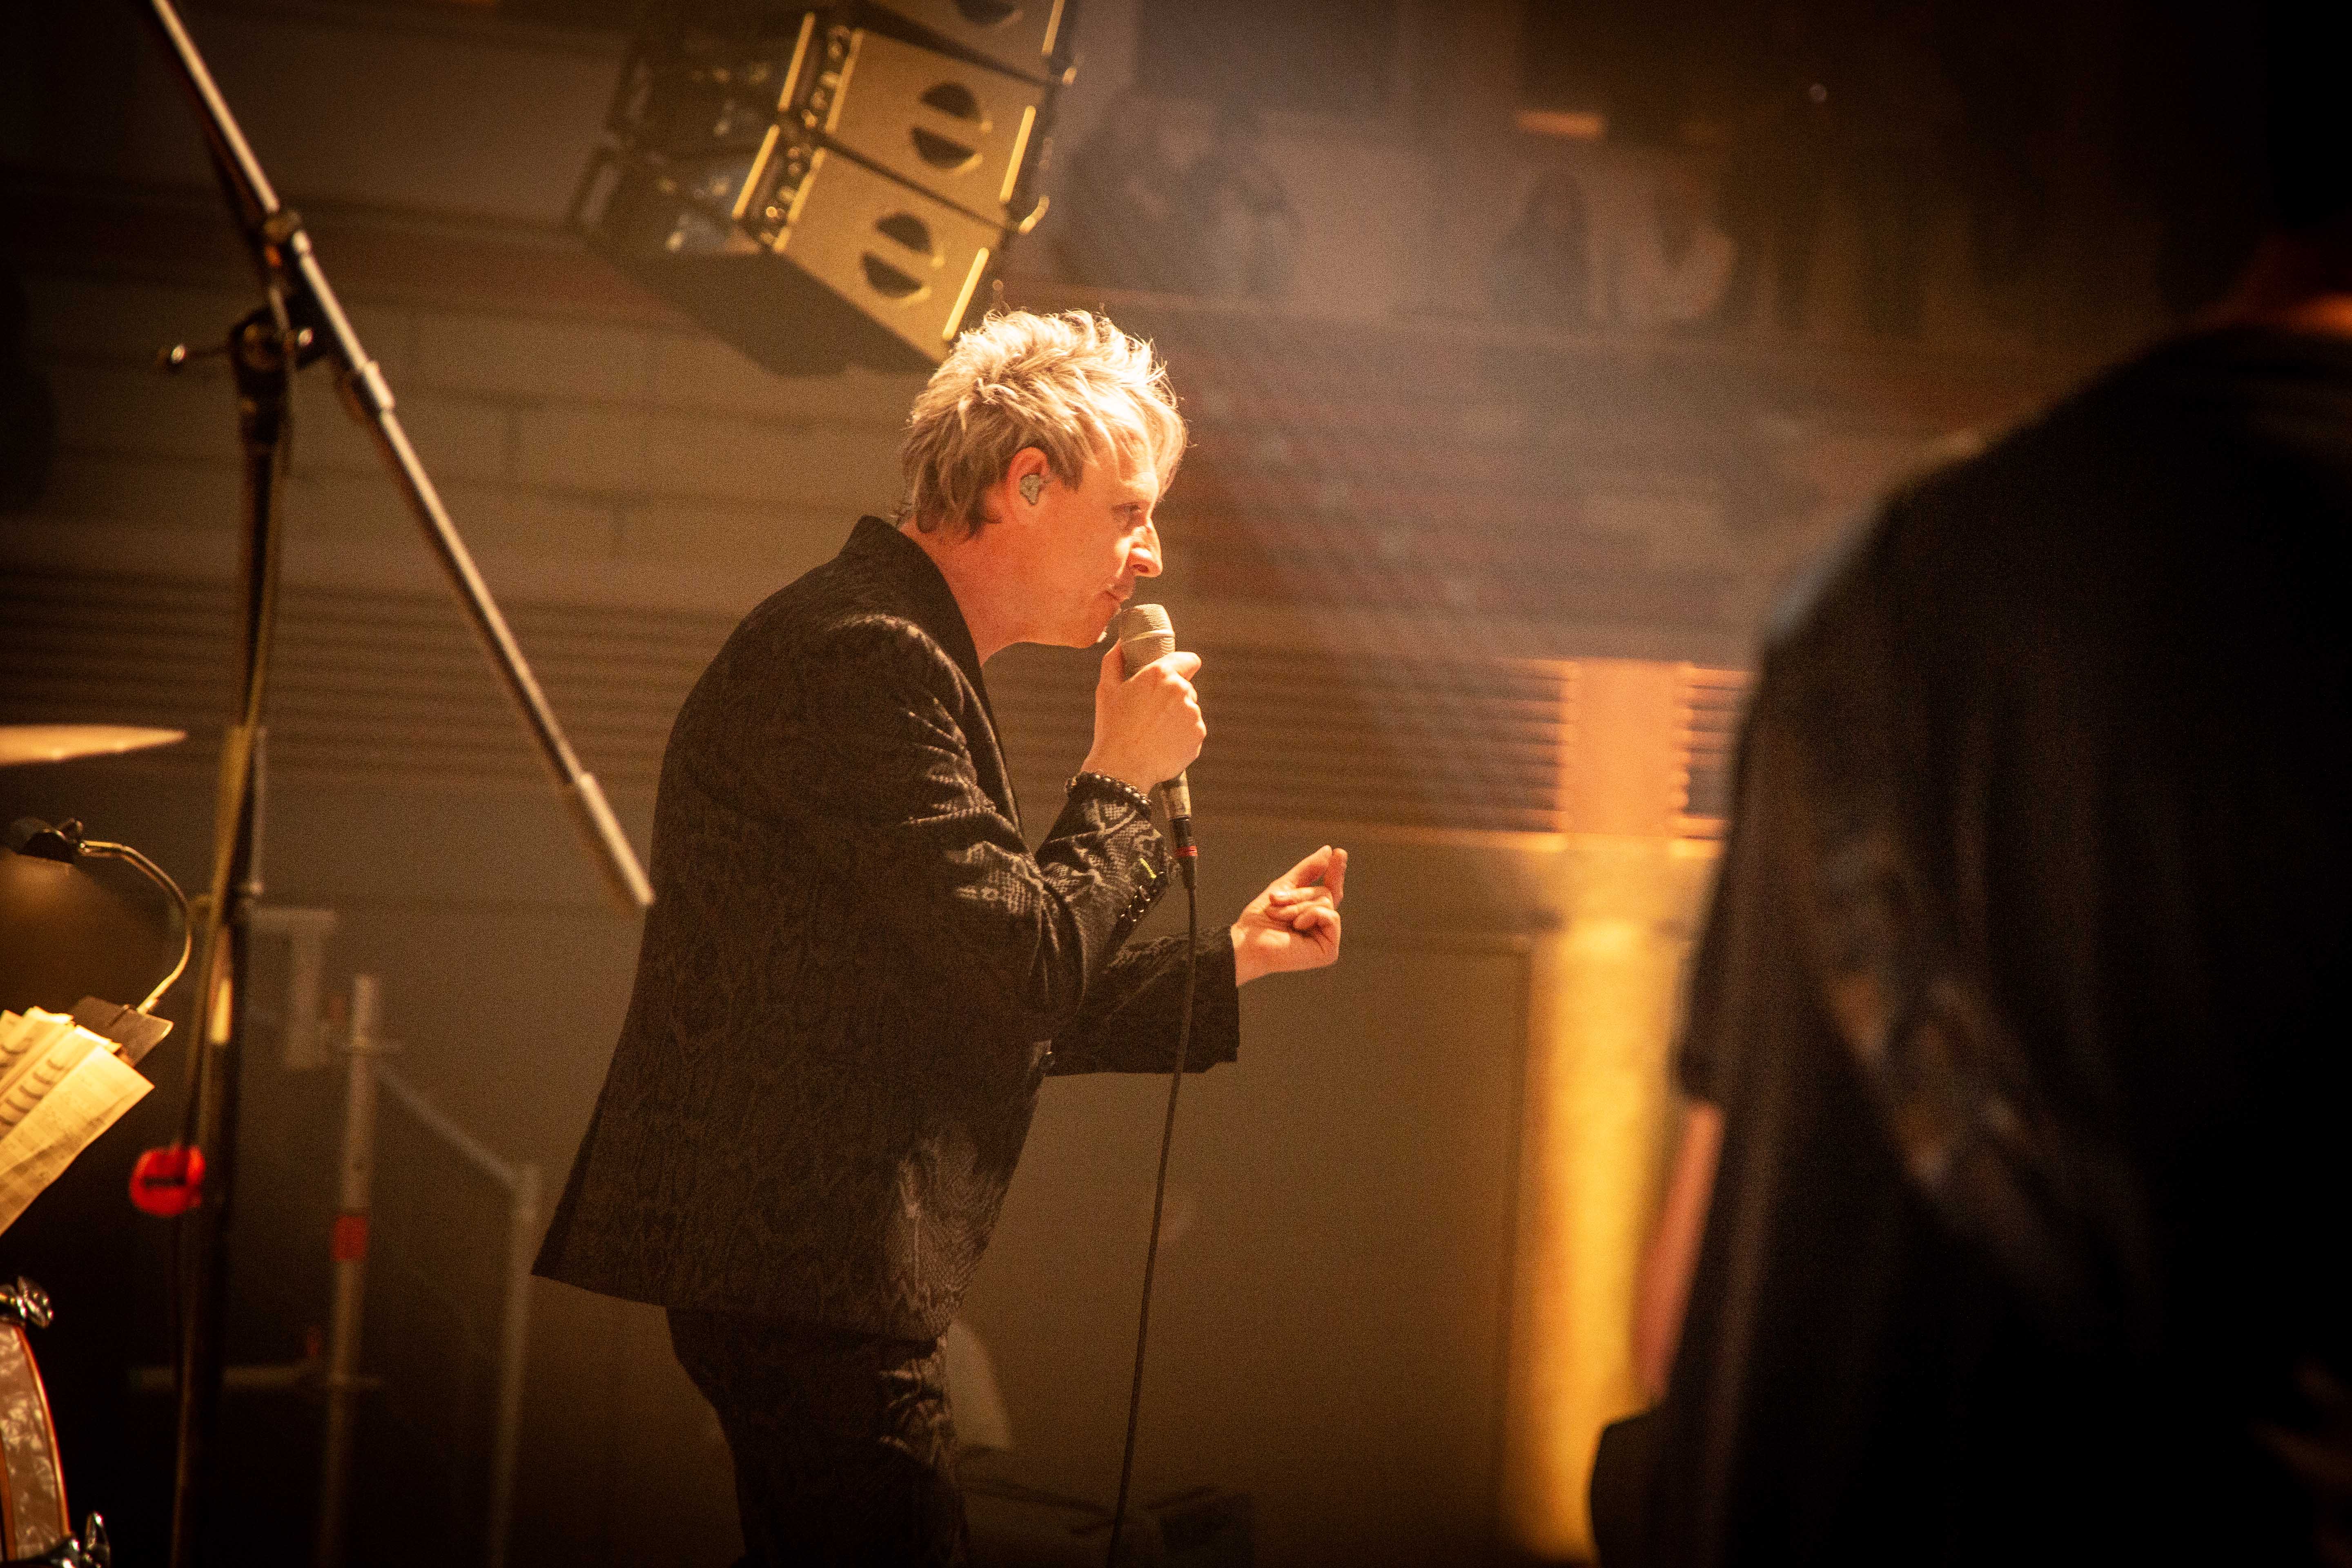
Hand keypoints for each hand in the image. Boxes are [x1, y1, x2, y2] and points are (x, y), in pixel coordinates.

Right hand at [1080, 639, 1203, 794]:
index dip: (1181, 665)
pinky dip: (1181, 735)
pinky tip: (1162, 743)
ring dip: (1176, 716)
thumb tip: (1122, 642)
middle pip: (1186, 687)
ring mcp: (1193, 714)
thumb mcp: (1106, 688)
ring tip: (1153, 731)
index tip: (1173, 674)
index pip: (1189, 659)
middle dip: (1171, 696)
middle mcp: (1182, 691)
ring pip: (1189, 709)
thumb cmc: (1112, 727)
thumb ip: (1116, 659)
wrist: (1122, 769)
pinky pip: (1192, 730)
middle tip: (1150, 712)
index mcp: (1161, 674)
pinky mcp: (1198, 735)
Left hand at [1231, 845, 1346, 985]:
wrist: (1247, 942)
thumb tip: (1328, 850)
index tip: (1339, 852)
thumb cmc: (1259, 919)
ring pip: (1326, 903)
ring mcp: (1326, 940)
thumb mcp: (1284, 887)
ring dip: (1298, 906)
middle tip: (1275, 901)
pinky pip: (1331, 917)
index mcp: (1312, 915)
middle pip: (1325, 894)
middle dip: (1298, 894)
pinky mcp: (1329, 951)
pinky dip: (1311, 915)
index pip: (1329, 890)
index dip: (1335, 872)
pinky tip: (1296, 927)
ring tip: (1279, 916)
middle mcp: (1321, 928)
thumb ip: (1307, 871)